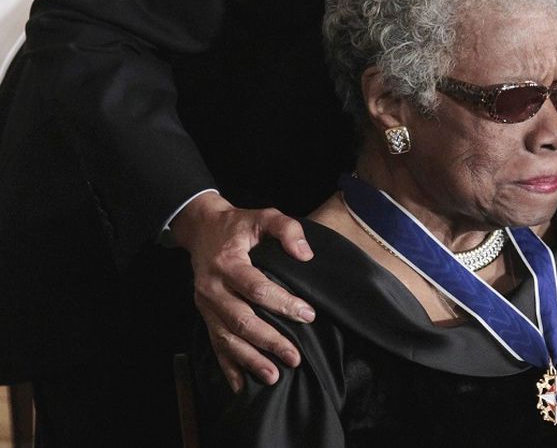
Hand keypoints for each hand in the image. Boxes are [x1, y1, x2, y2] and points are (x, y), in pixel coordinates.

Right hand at [170, 192, 315, 391]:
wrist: (201, 228)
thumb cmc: (238, 225)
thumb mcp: (264, 215)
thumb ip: (286, 229)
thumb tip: (305, 255)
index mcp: (228, 263)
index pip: (257, 288)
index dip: (283, 303)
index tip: (308, 314)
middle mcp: (212, 288)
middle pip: (242, 320)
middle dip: (269, 341)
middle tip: (294, 356)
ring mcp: (205, 305)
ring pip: (227, 338)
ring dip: (250, 360)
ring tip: (274, 376)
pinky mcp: (205, 316)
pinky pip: (215, 344)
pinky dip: (228, 367)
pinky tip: (241, 386)